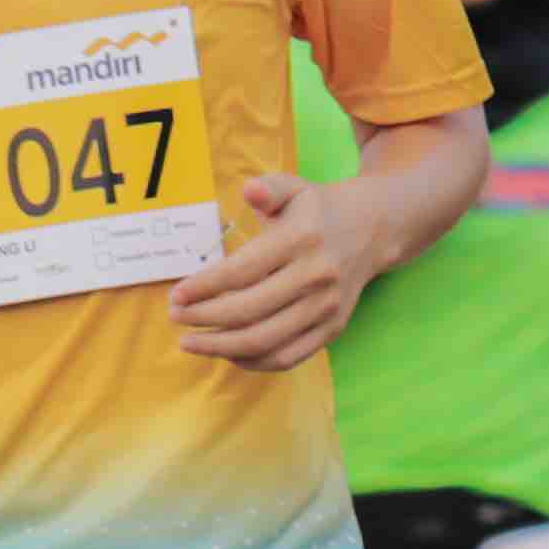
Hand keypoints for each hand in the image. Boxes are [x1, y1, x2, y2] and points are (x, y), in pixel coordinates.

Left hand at [170, 175, 372, 371]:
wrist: (374, 230)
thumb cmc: (318, 209)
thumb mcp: (294, 187)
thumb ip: (269, 187)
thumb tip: (249, 191)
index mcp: (302, 239)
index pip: (242, 271)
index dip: (204, 287)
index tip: (176, 296)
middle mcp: (316, 276)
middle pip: (249, 310)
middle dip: (204, 318)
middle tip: (175, 317)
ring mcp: (326, 307)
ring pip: (266, 340)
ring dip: (221, 347)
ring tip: (191, 342)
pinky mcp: (333, 328)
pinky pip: (288, 356)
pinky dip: (253, 362)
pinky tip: (227, 353)